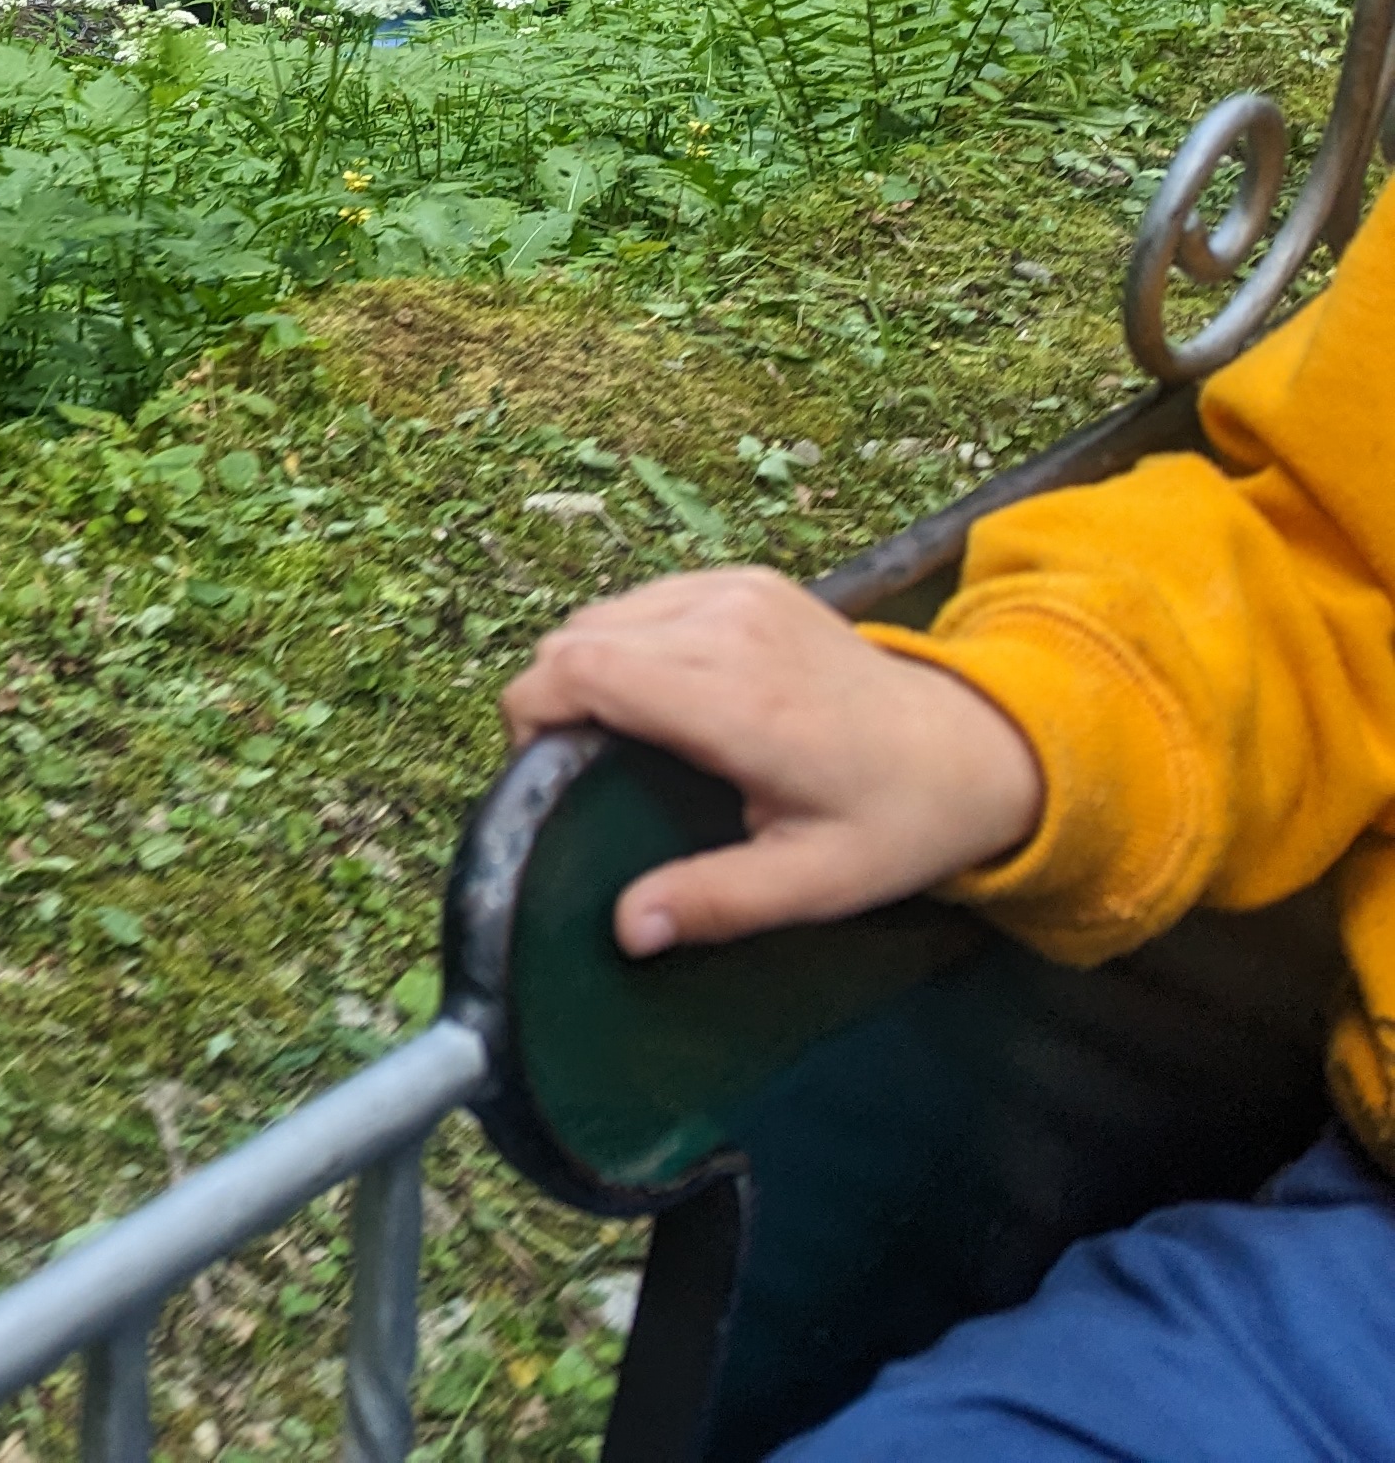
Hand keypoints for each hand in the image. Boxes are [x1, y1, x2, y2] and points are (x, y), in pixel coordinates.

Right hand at [500, 566, 1045, 956]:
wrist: (975, 745)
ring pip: (600, 615)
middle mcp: (726, 627)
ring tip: (624, 732)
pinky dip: (628, 641)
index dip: (533, 717)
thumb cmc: (893, 822)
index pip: (579, 670)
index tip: (547, 774)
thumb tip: (627, 929)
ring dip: (588, 668)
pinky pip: (642, 601)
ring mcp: (735, 592)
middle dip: (554, 701)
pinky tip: (666, 691)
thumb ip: (717, 902)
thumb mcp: (815, 883)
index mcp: (737, 701)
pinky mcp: (744, 579)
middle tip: (585, 768)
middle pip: (574, 640)